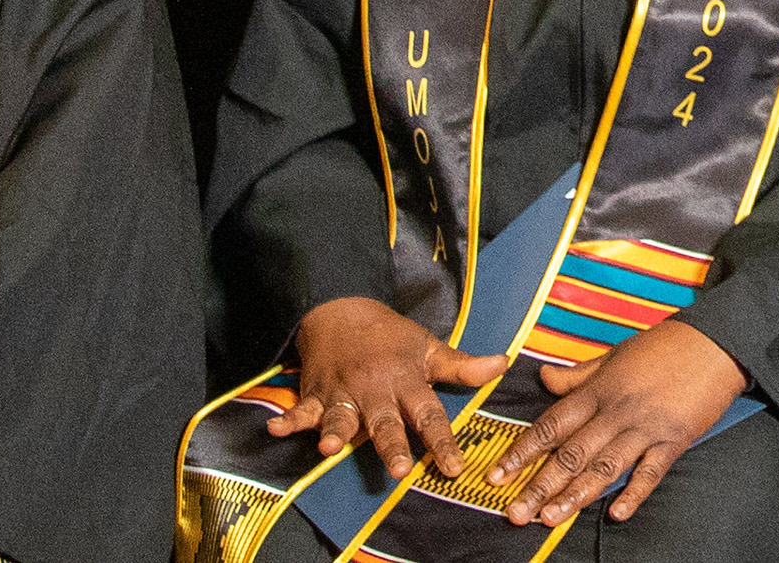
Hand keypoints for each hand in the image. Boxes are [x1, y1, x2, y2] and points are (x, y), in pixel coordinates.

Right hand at [270, 295, 503, 482]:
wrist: (340, 310)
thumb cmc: (389, 337)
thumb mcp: (427, 348)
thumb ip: (461, 366)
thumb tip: (502, 364)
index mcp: (406, 381)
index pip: (429, 415)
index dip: (442, 442)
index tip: (454, 467)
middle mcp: (375, 390)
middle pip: (385, 422)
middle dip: (391, 444)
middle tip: (399, 468)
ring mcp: (344, 391)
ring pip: (341, 416)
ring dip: (336, 432)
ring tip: (330, 449)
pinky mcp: (316, 393)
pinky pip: (302, 409)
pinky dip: (289, 420)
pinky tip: (276, 430)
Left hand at [499, 319, 744, 526]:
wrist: (716, 342)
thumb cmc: (663, 346)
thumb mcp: (615, 354)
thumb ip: (577, 374)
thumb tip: (543, 378)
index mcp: (598, 390)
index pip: (551, 425)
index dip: (522, 452)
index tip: (497, 476)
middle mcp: (616, 411)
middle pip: (571, 454)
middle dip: (539, 486)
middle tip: (515, 513)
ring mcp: (645, 427)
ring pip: (603, 467)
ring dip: (575, 495)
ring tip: (550, 519)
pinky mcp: (674, 440)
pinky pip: (650, 472)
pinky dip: (633, 493)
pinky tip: (615, 513)